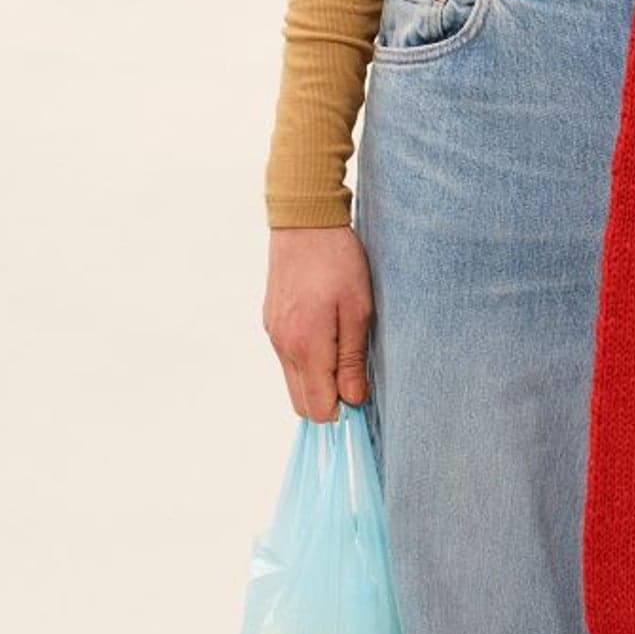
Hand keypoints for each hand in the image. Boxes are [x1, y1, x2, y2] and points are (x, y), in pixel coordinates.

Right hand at [264, 223, 373, 421]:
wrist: (304, 222)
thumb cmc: (338, 261)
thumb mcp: (359, 310)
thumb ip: (353, 359)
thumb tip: (353, 400)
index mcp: (306, 346)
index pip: (318, 408)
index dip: (343, 410)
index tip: (363, 395)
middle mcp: (283, 345)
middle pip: (302, 403)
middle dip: (329, 401)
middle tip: (357, 378)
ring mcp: (274, 334)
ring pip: (293, 382)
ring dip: (318, 381)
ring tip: (345, 353)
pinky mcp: (271, 323)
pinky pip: (288, 360)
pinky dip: (307, 363)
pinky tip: (328, 338)